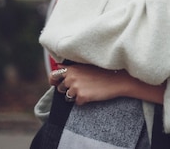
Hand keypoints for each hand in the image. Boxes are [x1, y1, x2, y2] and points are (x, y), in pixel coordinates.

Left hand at [49, 64, 164, 104]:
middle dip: (66, 89)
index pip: (54, 75)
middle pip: (59, 88)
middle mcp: (71, 77)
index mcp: (71, 68)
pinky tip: (92, 94)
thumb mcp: (86, 65)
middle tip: (79, 87)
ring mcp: (75, 87)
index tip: (55, 83)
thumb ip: (72, 67)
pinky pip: (77, 103)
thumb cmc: (102, 71)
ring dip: (75, 95)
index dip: (53, 80)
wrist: (116, 79)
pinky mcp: (81, 97)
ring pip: (67, 97)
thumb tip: (58, 66)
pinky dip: (83, 101)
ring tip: (87, 89)